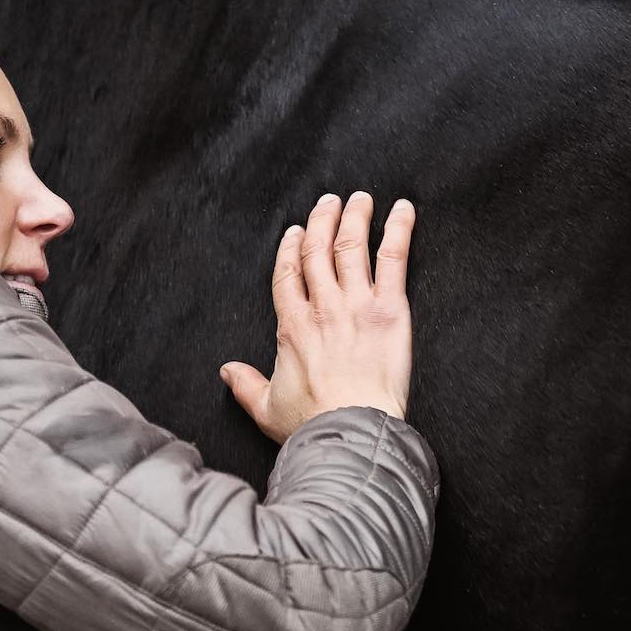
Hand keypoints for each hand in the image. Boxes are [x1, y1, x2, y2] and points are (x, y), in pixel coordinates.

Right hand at [221, 192, 414, 444]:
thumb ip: (245, 386)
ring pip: (351, 245)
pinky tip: (403, 210)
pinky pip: (394, 258)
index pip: (287, 272)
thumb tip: (227, 371)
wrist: (350, 431)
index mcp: (291, 326)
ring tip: (361, 199)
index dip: (290, 247)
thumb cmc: (311, 424)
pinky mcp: (389, 308)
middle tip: (329, 202)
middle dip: (322, 220)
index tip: (295, 231)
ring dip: (356, 217)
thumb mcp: (266, 408)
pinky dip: (399, 230)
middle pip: (317, 249)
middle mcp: (321, 306)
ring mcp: (355, 303)